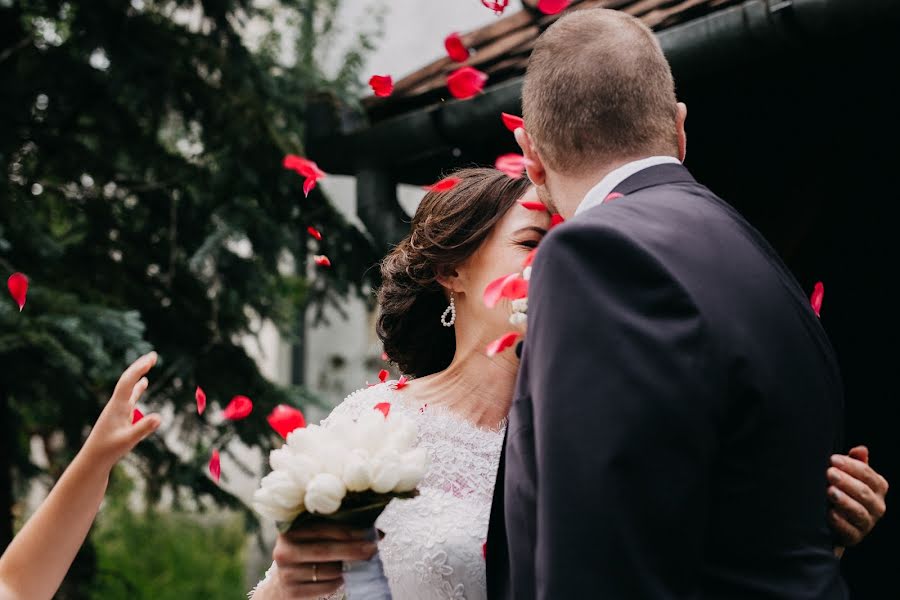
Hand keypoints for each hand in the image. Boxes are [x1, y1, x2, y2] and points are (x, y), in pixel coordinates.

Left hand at [82, 352, 161, 470]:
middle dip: (140, 366)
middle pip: (128, 380)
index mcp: (117, 406)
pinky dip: (138, 388)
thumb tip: (159, 417)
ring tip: (149, 363)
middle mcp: (117, 404)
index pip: (128, 382)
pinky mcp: (120, 415)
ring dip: (139, 374)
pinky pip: (131, 396)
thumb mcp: (128, 440)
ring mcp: (118, 409)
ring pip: (130, 386)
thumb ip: (143, 428)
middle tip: (153, 355)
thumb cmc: (109, 450)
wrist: (94, 459)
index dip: (139, 368)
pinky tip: (145, 383)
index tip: (151, 358)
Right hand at [271, 522, 376, 598]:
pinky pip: (326, 586)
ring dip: (346, 568)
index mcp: (289, 531)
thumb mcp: (314, 541)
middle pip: (326, 549)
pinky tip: (339, 578)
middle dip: (353, 549)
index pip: (323, 529)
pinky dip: (338, 582)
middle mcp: (284, 551)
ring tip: (353, 565)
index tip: (369, 533)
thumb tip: (378, 533)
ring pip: (328, 570)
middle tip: (372, 549)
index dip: (348, 531)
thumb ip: (340, 533)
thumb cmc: (305, 557)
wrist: (281, 587)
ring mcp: (286, 573)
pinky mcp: (292, 592)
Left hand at [827, 446, 888, 548]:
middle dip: (846, 481)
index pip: (867, 474)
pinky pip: (849, 530)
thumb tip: (861, 450)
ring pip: (858, 511)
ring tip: (829, 491)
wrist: (835, 520)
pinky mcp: (855, 537)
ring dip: (844, 501)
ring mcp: (867, 523)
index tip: (833, 459)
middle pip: (863, 492)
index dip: (850, 466)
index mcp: (878, 487)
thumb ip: (855, 462)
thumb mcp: (848, 474)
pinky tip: (830, 513)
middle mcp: (877, 505)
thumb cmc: (843, 490)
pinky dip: (840, 522)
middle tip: (829, 473)